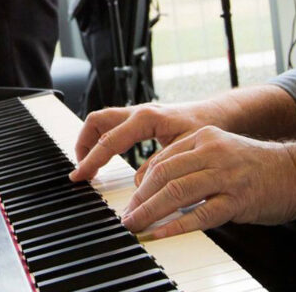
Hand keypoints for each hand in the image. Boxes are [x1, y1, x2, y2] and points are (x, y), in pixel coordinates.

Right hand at [70, 101, 218, 181]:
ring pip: (102, 121)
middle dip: (83, 144)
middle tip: (81, 170)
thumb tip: (138, 183)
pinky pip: (112, 125)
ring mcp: (137, 114)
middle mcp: (138, 112)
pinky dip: (102, 139)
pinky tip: (105, 157)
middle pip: (97, 121)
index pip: (109, 140)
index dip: (92, 160)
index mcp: (146, 118)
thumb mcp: (184, 151)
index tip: (80, 176)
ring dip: (90, 141)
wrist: (215, 114)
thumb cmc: (203, 128)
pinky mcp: (140, 119)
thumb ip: (159, 165)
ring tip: (89, 165)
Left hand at [120, 127, 295, 237]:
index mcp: (204, 137)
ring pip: (177, 193)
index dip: (141, 183)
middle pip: (164, 175)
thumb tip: (157, 185)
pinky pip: (200, 214)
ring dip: (151, 212)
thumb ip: (191, 163)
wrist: (295, 172)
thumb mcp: (220, 152)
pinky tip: (162, 234)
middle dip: (140, 199)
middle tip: (128, 217)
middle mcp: (212, 151)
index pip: (162, 159)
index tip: (131, 201)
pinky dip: (176, 226)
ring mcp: (225, 175)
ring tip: (137, 226)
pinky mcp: (238, 199)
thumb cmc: (255, 166)